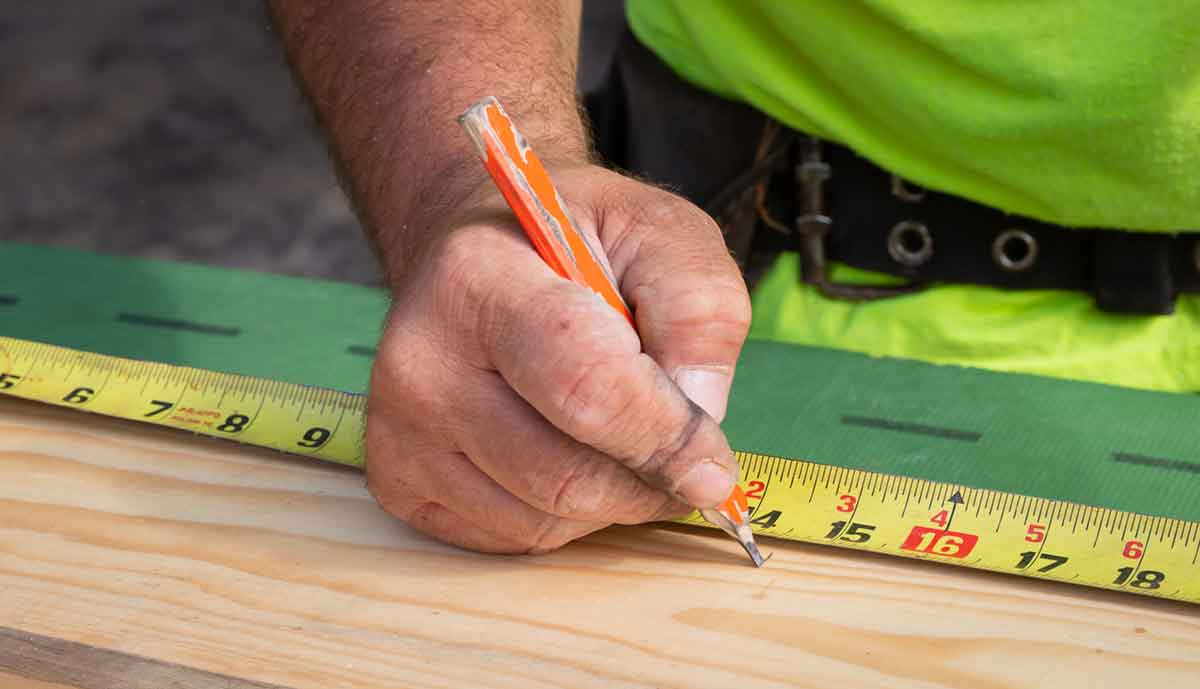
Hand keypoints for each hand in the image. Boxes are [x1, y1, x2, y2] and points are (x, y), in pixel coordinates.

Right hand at [365, 164, 751, 552]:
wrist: (475, 252)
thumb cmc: (571, 242)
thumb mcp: (657, 232)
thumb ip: (697, 310)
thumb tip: (699, 423)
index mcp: (479, 279)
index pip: (586, 387)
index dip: (666, 438)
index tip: (715, 467)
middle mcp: (420, 360)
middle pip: (564, 476)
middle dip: (647, 482)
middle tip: (685, 459)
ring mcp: (398, 429)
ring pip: (542, 521)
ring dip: (610, 501)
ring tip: (618, 439)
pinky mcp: (397, 480)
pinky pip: (511, 537)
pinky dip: (564, 516)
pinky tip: (565, 453)